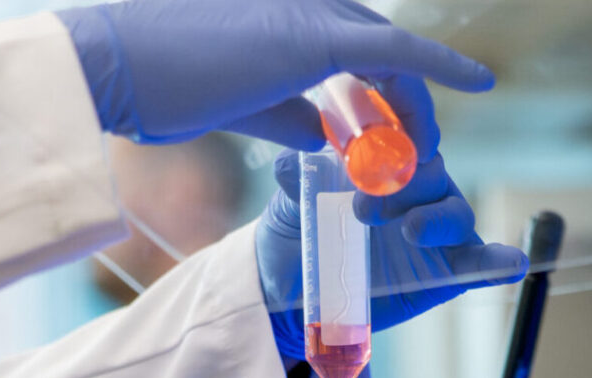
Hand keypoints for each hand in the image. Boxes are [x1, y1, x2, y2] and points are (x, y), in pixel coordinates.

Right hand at [56, 0, 493, 148]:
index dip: (373, 89)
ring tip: (424, 150)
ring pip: (389, 57)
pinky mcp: (315, 38)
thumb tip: (326, 136)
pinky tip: (479, 84)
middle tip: (414, 146)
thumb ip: (285, 113)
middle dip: (400, 100)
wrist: (111, 67)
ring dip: (412, 105)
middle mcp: (301, 2)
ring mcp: (309, 12)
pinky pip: (398, 55)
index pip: (346, 46)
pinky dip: (442, 69)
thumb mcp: (234, 103)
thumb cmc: (153, 87)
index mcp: (278, 15)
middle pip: (376, 49)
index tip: (382, 133)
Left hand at [256, 136, 528, 358]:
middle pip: (431, 172)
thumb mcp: (289, 203)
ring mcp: (435, 230)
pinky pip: (479, 263)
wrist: (290, 293)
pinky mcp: (447, 271)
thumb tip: (291, 164)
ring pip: (454, 212)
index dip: (397, 133)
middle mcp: (416, 190)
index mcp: (384, 161)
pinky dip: (497, 261)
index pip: (405, 134)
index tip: (369, 149)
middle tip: (363, 207)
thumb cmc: (297, 234)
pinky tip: (511, 260)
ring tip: (412, 231)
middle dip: (405, 184)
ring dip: (436, 219)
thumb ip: (296, 178)